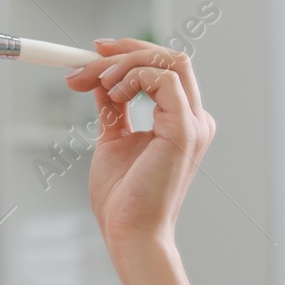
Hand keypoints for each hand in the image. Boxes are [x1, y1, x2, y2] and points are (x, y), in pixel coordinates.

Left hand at [64, 37, 214, 249]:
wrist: (129, 234)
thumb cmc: (123, 200)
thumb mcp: (113, 140)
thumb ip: (113, 108)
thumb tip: (100, 80)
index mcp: (181, 122)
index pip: (163, 69)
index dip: (129, 54)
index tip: (93, 54)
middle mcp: (195, 120)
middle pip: (170, 57)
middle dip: (126, 50)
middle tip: (90, 55)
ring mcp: (194, 124)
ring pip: (169, 62)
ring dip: (127, 62)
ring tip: (97, 80)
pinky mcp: (186, 130)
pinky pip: (164, 79)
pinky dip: (133, 77)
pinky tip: (112, 94)